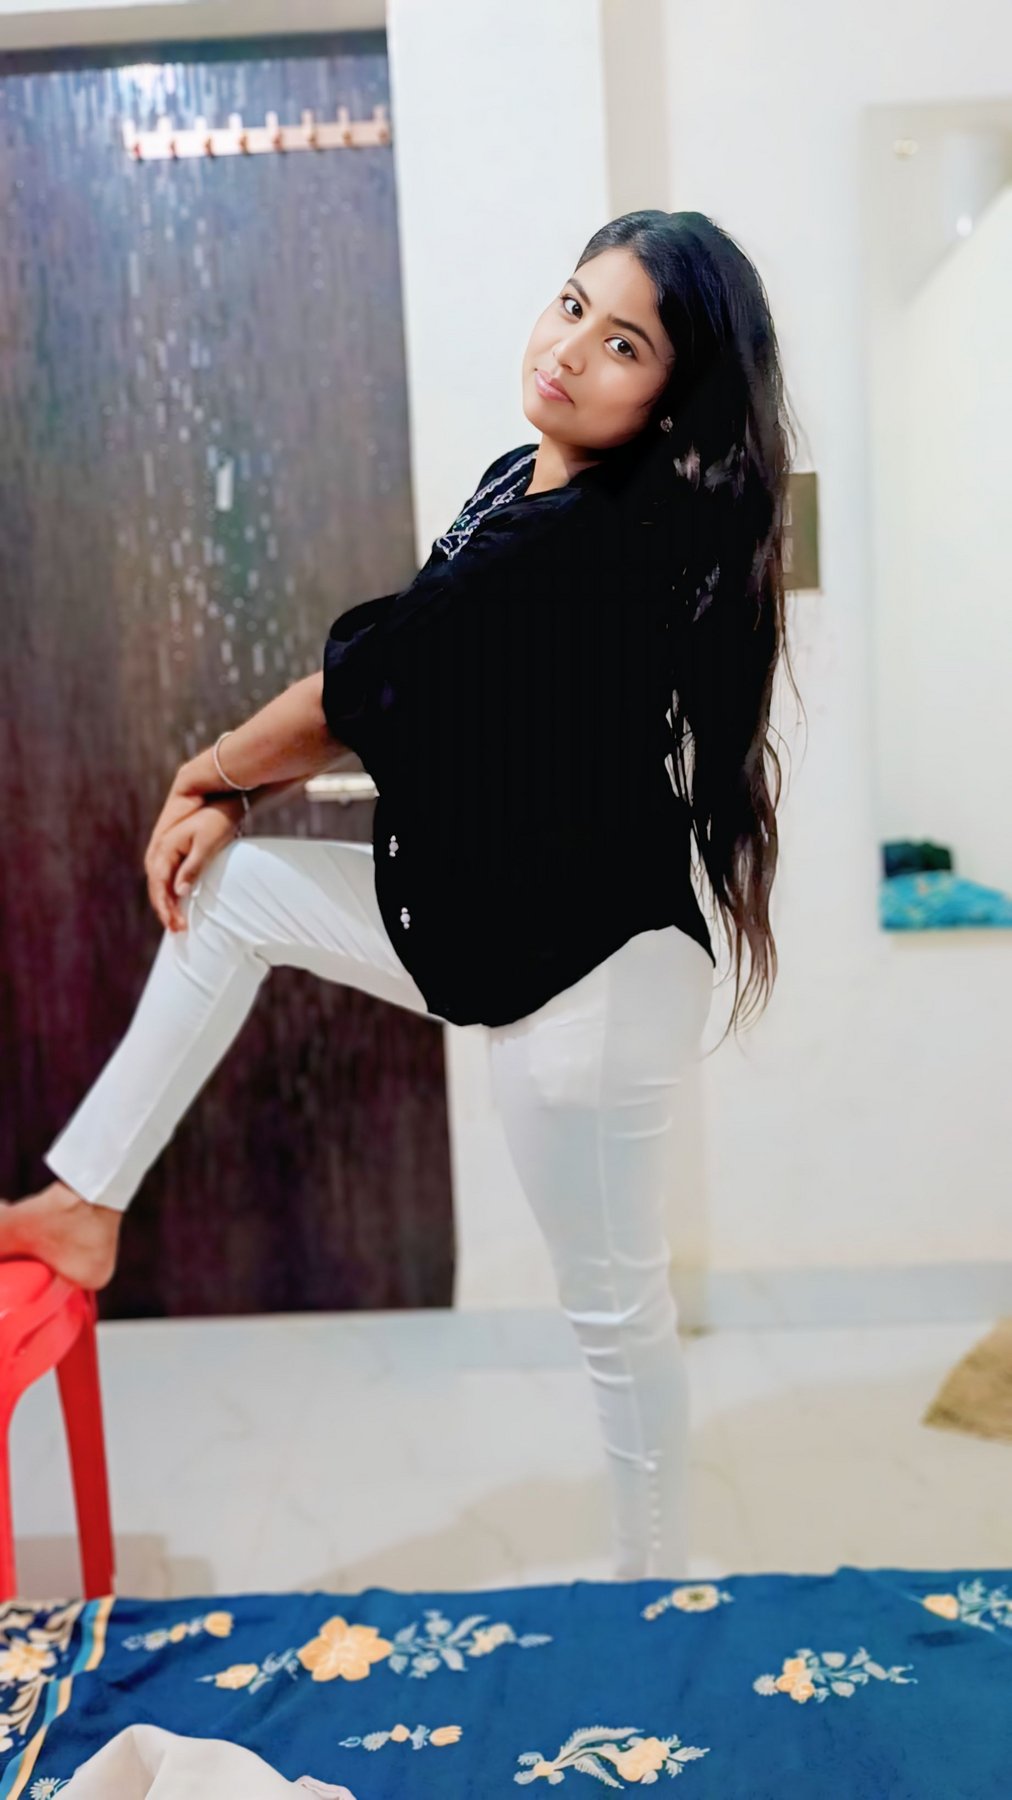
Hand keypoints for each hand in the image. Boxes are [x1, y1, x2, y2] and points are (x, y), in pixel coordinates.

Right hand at [145, 798, 243, 932]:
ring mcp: (166, 852)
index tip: (175, 924)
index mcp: (166, 848)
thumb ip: (193, 868)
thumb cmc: (218, 822)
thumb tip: (180, 893)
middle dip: (164, 910)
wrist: (223, 801)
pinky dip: (172, 896)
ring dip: (167, 905)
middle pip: (156, 887)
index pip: (159, 884)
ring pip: (161, 885)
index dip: (165, 906)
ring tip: (176, 925)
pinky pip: (168, 880)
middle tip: (177, 930)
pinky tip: (180, 908)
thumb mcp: (208, 845)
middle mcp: (161, 850)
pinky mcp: (176, 855)